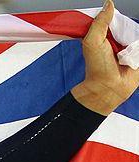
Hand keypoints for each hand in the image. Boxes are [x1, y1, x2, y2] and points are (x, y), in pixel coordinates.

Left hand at [71, 0, 138, 114]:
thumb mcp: (92, 41)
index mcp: (106, 35)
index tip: (116, 23)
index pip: (115, 18)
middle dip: (127, 29)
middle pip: (129, 24)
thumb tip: (109, 4)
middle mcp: (119, 39)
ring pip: (137, 32)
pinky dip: (138, 47)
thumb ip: (100, 23)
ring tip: (125, 51)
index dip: (116, 18)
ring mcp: (131, 46)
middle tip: (118, 43)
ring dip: (133, 39)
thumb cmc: (97, 68)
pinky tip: (133, 52)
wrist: (108, 87)